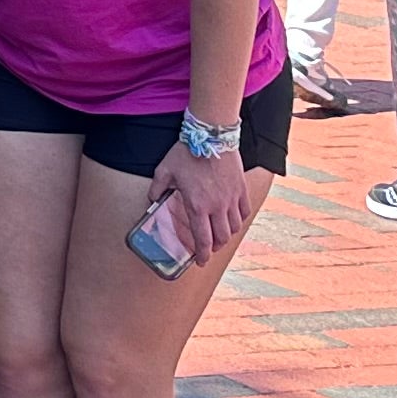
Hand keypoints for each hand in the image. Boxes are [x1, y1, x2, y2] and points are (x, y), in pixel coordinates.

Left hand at [148, 142, 253, 265]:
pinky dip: (239, 219)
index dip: (202, 255)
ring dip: (227, 235)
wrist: (210, 135)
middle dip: (214, 247)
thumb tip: (151, 201)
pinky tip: (232, 218)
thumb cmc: (186, 153)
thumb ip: (156, 189)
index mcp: (197, 206)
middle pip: (221, 237)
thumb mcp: (164, 171)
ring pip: (235, 227)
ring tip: (219, 234)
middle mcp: (218, 206)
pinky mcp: (241, 189)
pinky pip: (244, 211)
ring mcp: (232, 198)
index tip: (200, 261)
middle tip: (208, 249)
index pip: (203, 239)